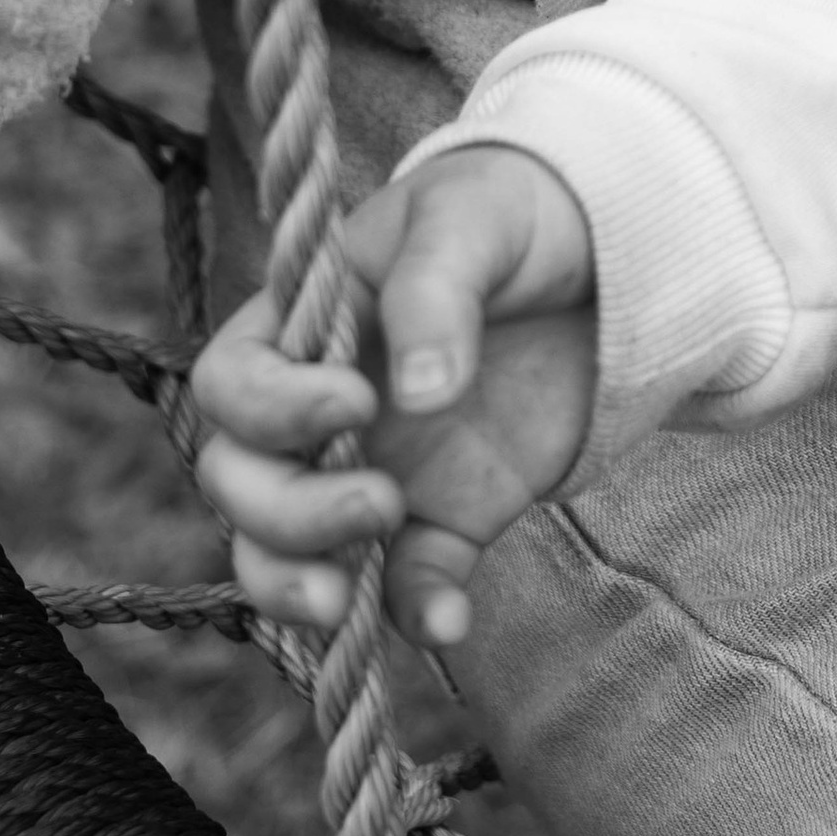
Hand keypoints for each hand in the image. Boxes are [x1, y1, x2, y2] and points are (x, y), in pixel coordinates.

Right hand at [192, 145, 596, 653]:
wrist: (605, 255)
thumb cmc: (508, 213)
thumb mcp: (472, 218)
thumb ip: (436, 292)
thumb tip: (418, 394)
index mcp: (302, 323)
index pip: (230, 382)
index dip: (271, 408)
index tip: (358, 401)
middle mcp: (318, 409)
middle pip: (240, 485)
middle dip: (284, 516)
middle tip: (378, 503)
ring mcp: (373, 469)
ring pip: (286, 554)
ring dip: (299, 587)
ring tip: (352, 597)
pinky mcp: (444, 519)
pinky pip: (405, 586)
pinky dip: (417, 614)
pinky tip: (453, 622)